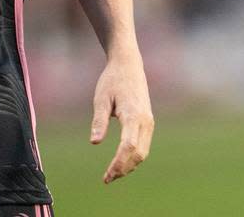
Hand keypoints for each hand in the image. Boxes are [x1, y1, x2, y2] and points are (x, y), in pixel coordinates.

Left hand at [89, 53, 153, 183]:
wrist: (128, 65)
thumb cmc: (112, 80)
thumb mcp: (101, 98)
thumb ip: (99, 121)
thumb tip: (94, 142)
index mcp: (133, 115)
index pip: (128, 147)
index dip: (118, 164)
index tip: (106, 176)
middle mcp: (145, 121)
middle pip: (138, 154)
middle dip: (124, 169)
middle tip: (106, 179)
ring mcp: (149, 122)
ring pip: (143, 152)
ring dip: (129, 165)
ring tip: (112, 174)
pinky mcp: (148, 122)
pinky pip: (143, 145)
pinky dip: (133, 157)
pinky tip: (121, 162)